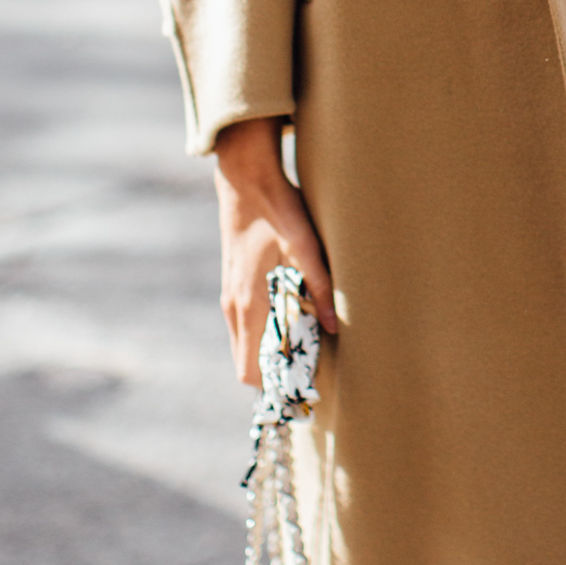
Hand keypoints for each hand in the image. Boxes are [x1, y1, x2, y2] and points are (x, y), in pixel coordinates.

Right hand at [213, 117, 336, 386]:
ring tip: (307, 345)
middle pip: (246, 362)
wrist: (246, 179)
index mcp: (248, 303)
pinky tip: (294, 318)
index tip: (301, 385)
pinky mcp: (235, 285)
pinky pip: (247, 325)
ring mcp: (230, 296)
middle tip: (310, 370)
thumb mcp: (304, 246)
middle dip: (275, 372)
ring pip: (246, 344)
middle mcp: (234, 306)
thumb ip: (319, 286)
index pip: (249, 369)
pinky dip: (266, 333)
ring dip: (271, 351)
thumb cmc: (277, 210)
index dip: (273, 385)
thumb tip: (335, 325)